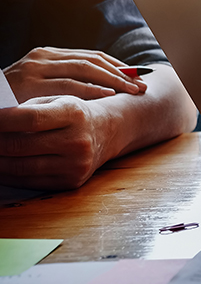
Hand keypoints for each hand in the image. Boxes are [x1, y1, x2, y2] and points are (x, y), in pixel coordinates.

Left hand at [0, 96, 114, 189]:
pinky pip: (30, 181)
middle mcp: (77, 141)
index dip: (0, 120)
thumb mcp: (57, 101)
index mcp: (74, 114)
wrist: (106, 133)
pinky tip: (0, 165)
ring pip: (21, 167)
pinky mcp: (71, 182)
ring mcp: (76, 164)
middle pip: (21, 145)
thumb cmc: (73, 114)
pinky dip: (8, 175)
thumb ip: (27, 109)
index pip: (30, 118)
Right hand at [4, 47, 145, 101]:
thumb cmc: (16, 101)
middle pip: (92, 60)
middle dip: (121, 73)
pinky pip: (68, 84)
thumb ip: (68, 83)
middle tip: (143, 86)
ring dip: (113, 79)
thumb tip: (107, 87)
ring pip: (84, 68)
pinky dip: (91, 89)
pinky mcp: (30, 83)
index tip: (140, 77)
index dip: (119, 66)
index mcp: (50, 55)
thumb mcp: (43, 87)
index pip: (92, 56)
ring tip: (133, 90)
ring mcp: (36, 68)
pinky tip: (109, 95)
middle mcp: (44, 57)